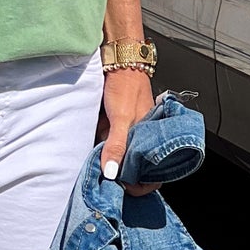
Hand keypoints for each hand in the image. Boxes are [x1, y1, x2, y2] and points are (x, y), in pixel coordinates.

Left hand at [97, 67, 157, 193]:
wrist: (119, 60)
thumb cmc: (126, 85)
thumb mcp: (121, 118)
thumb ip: (117, 145)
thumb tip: (112, 173)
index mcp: (153, 139)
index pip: (154, 174)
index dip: (141, 185)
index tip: (124, 189)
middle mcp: (143, 138)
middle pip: (134, 168)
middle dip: (121, 173)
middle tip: (105, 175)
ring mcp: (131, 132)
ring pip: (120, 156)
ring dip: (109, 158)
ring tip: (97, 158)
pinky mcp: (117, 125)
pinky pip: (110, 142)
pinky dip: (102, 144)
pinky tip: (94, 141)